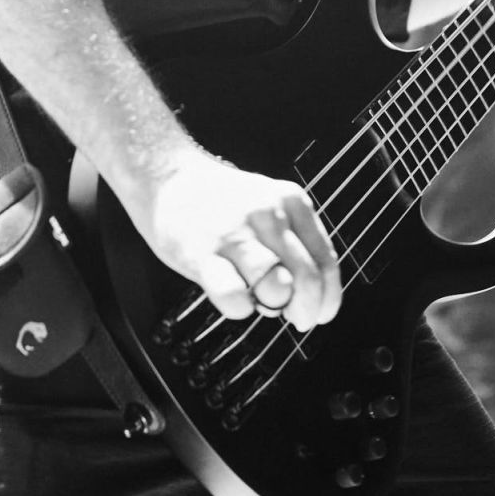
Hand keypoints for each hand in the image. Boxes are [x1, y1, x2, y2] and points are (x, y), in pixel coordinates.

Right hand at [136, 148, 342, 333]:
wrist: (167, 178)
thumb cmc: (220, 204)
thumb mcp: (268, 208)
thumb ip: (292, 246)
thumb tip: (307, 297)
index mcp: (292, 202)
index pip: (326, 262)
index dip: (327, 297)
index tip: (320, 313)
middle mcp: (268, 214)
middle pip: (307, 278)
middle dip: (305, 310)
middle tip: (294, 317)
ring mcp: (235, 233)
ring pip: (276, 286)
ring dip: (274, 306)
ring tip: (261, 302)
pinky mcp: (202, 253)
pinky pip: (233, 296)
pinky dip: (239, 308)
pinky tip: (233, 297)